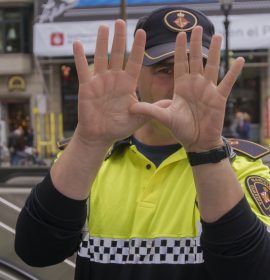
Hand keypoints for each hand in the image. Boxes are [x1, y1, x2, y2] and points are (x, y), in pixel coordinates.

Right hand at [73, 20, 146, 146]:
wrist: (101, 135)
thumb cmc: (119, 127)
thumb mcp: (139, 118)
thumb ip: (152, 109)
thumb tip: (171, 102)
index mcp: (127, 84)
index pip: (134, 62)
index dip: (137, 48)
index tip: (142, 32)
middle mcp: (114, 79)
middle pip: (118, 55)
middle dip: (120, 39)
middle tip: (121, 21)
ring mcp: (100, 82)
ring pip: (101, 58)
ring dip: (102, 42)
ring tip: (103, 27)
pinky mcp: (86, 87)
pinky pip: (82, 70)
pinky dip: (79, 58)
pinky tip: (77, 44)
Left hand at [130, 26, 244, 151]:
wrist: (196, 141)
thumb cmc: (181, 129)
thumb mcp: (164, 117)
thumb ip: (150, 110)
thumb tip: (131, 107)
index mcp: (181, 86)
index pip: (180, 63)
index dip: (180, 49)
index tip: (179, 34)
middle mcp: (195, 85)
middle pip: (196, 60)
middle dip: (196, 44)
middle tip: (197, 26)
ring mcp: (208, 90)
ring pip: (212, 66)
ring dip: (215, 51)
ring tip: (218, 36)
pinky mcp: (219, 98)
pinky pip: (228, 82)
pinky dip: (234, 72)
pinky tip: (241, 60)